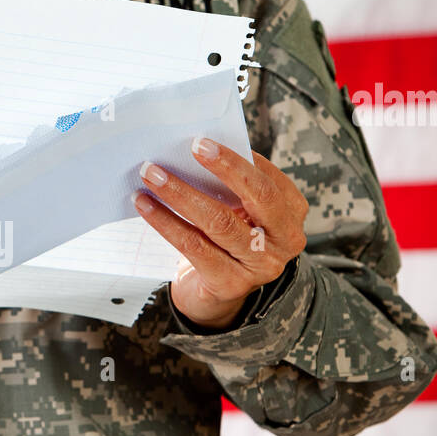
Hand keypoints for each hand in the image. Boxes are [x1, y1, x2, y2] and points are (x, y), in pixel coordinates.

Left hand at [134, 137, 308, 329]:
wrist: (217, 295)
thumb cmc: (226, 241)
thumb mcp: (239, 211)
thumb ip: (230, 185)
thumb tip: (197, 148)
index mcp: (291, 212)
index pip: (267, 178)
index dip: (236, 159)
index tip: (203, 140)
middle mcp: (285, 239)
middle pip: (258, 196)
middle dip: (223, 168)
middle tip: (189, 148)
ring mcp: (261, 265)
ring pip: (219, 221)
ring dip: (181, 193)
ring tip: (152, 175)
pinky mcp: (230, 283)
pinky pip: (193, 245)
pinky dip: (165, 221)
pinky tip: (145, 205)